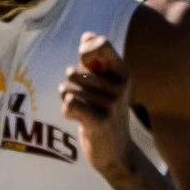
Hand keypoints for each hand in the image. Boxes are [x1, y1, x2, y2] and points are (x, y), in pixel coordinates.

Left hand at [60, 33, 136, 181]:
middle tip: (85, 101)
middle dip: (70, 86)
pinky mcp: (100, 121)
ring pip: (68, 89)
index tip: (86, 64)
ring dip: (67, 100)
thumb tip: (87, 35)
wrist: (117, 153)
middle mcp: (120, 86)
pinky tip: (78, 120)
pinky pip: (69, 104)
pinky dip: (67, 112)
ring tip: (83, 111)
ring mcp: (111, 104)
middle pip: (73, 72)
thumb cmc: (106, 113)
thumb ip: (96, 59)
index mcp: (123, 72)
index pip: (100, 44)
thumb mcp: (106, 84)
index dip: (85, 51)